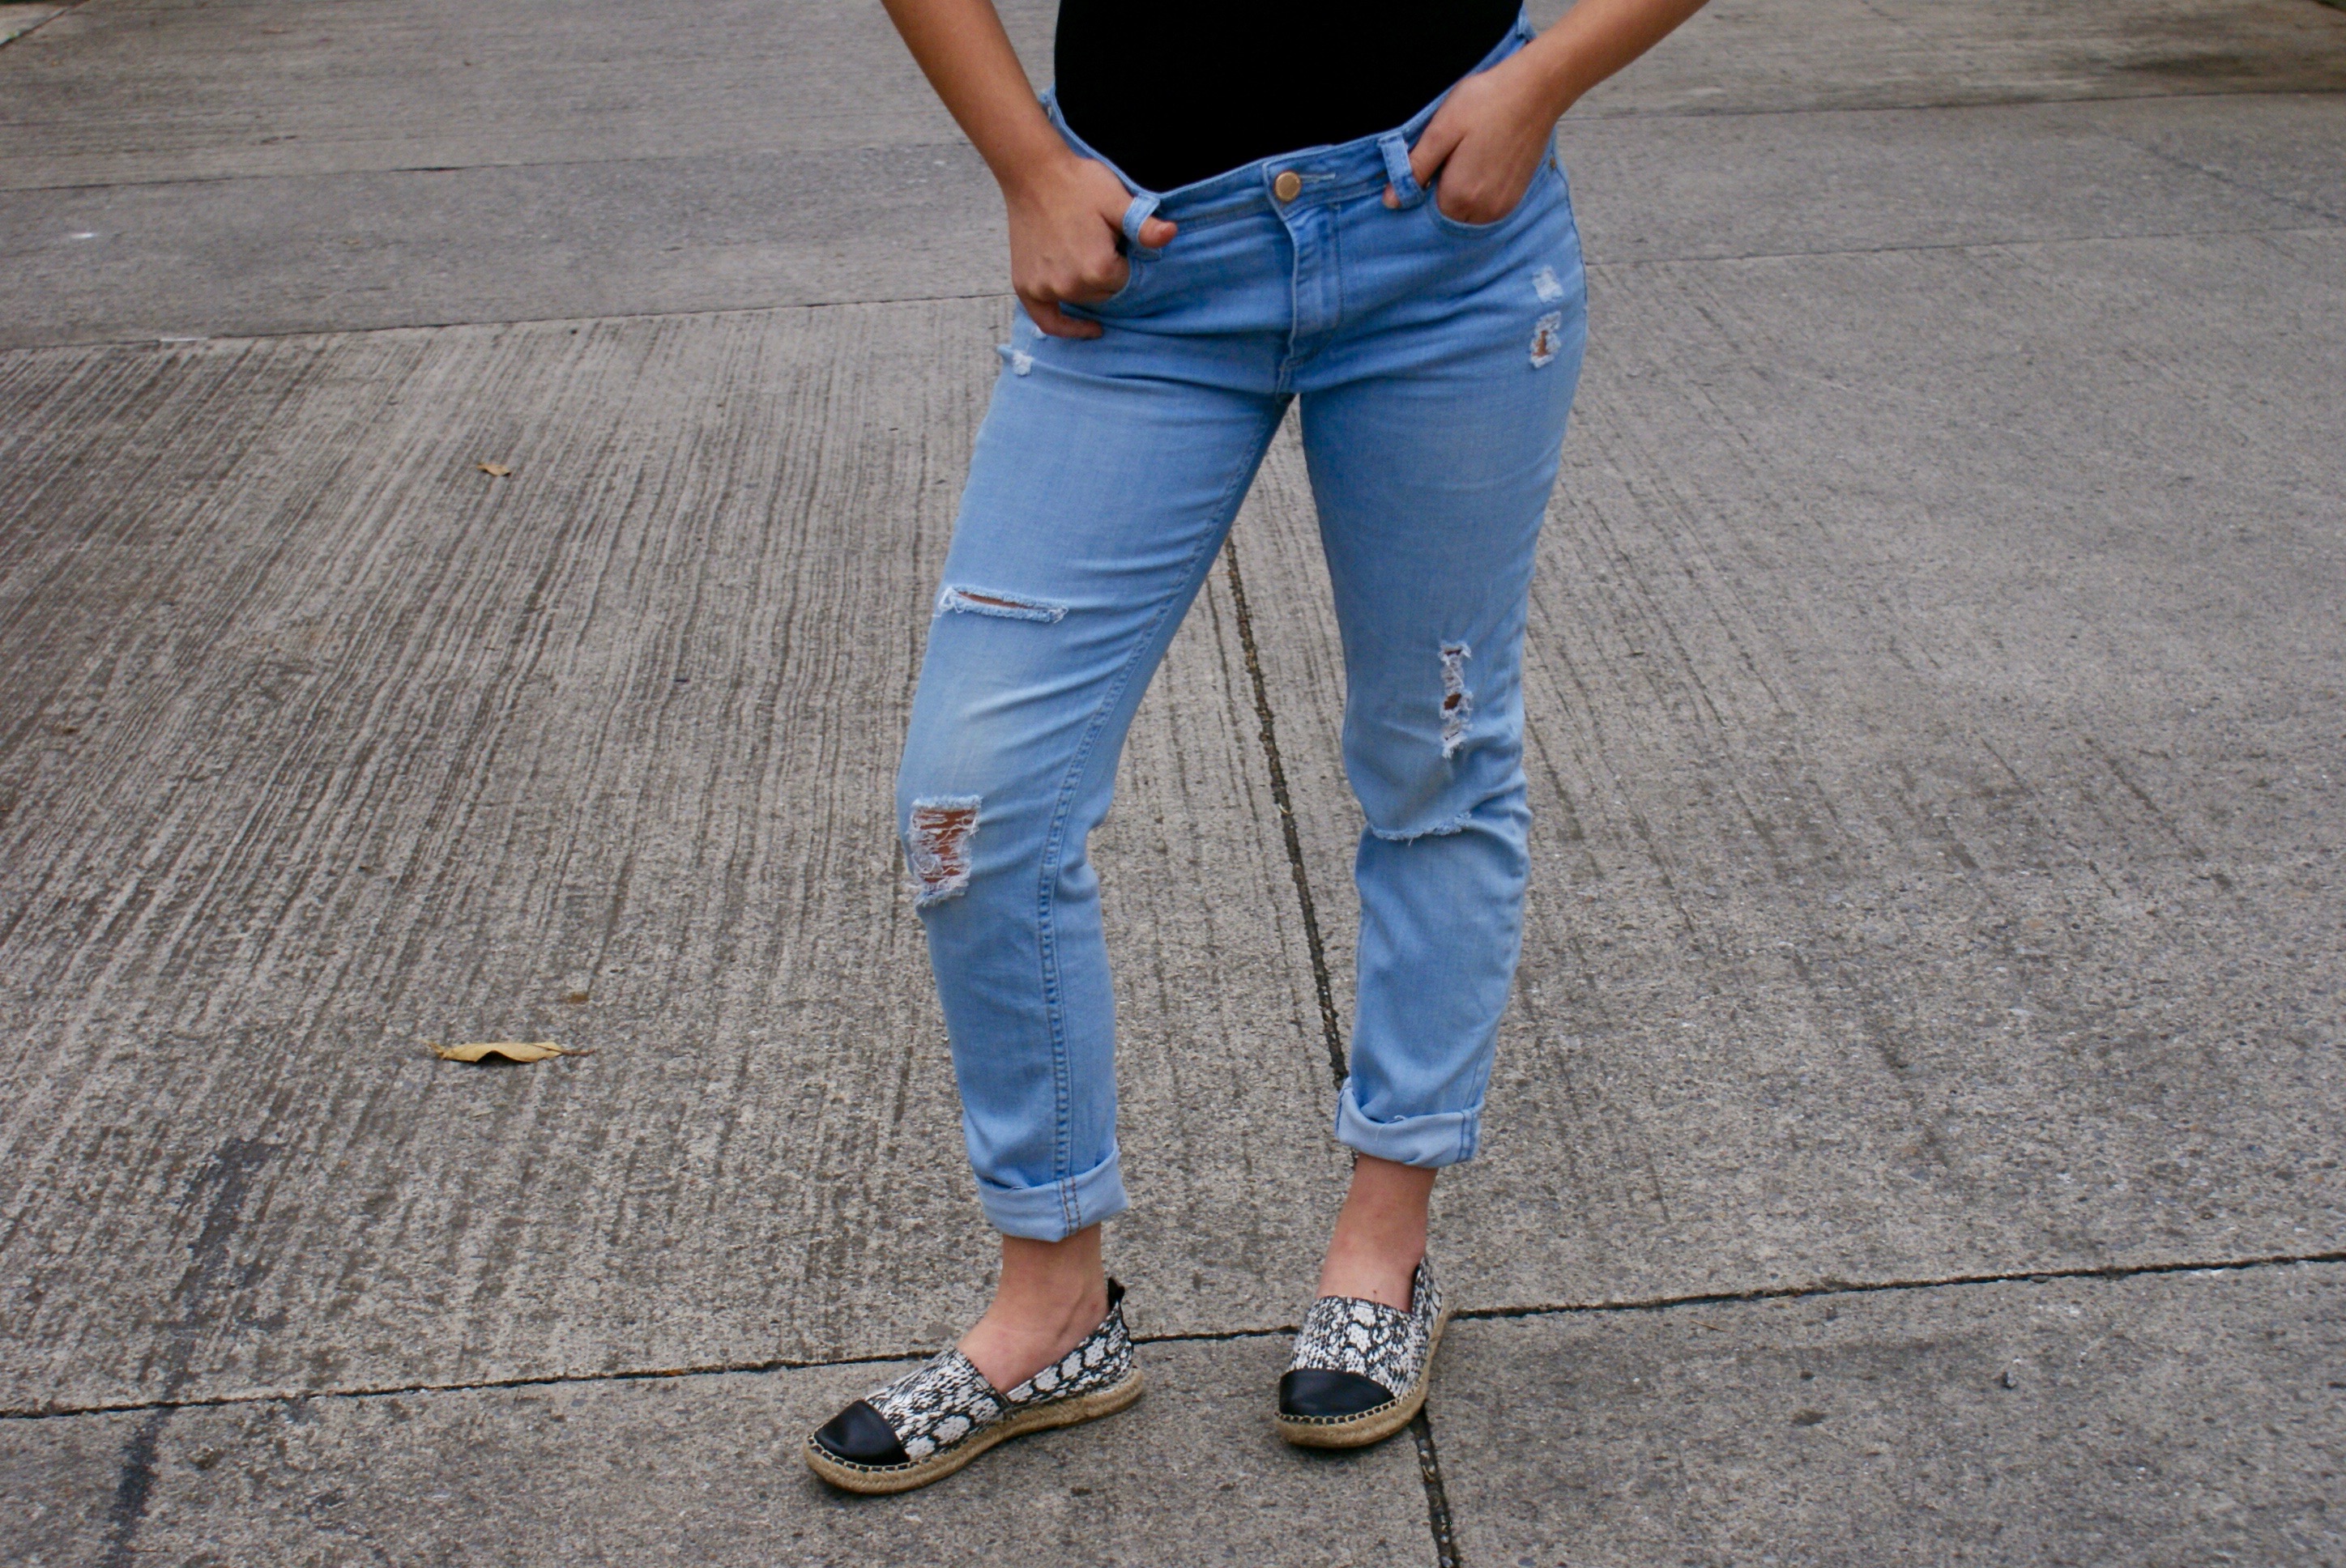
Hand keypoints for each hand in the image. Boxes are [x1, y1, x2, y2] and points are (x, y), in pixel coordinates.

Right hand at [1004, 151, 1177, 338]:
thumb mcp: (1117, 201)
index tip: (1115, 240)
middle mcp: (1071, 285)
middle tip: (1097, 242)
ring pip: (1081, 300)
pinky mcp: (1027, 287)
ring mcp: (1046, 289)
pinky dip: (1067, 327)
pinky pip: (1048, 320)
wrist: (1033, 173)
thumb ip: (1144, 225)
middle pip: (1104, 293)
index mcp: (1098, 268)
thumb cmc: (1078, 183)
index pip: (1126, 280)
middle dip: (1107, 274)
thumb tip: (1170, 234)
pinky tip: (1088, 328)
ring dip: (1087, 285)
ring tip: (1083, 254)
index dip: (1125, 260)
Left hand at [1384, 48, 1565, 224]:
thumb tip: (1391, 201)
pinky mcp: (1514, 199)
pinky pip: (1485, 210)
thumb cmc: (1486, 102)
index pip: (1423, 214)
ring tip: (1467, 158)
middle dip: (1440, 195)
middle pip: (1446, 217)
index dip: (1420, 191)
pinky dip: (1477, 195)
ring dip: (1459, 196)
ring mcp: (1502, 208)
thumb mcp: (1441, 130)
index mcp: (1459, 196)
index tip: (1429, 164)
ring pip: (1466, 216)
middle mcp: (1483, 211)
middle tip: (1450, 156)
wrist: (1536, 90)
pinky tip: (1481, 165)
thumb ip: (1415, 169)